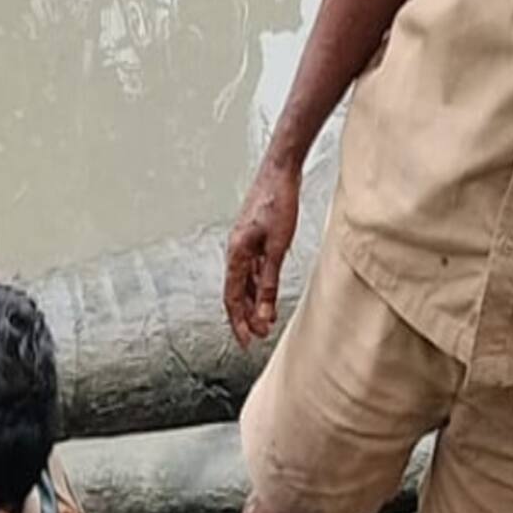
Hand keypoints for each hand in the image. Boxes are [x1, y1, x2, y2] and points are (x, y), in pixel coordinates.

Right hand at [224, 159, 302, 347]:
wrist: (280, 170)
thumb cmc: (278, 202)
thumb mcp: (277, 247)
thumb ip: (269, 282)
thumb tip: (264, 314)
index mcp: (235, 254)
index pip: (232, 298)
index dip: (238, 322)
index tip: (247, 341)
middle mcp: (235, 251)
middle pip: (235, 293)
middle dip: (245, 316)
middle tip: (258, 337)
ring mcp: (244, 244)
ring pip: (244, 282)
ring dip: (253, 303)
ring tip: (265, 320)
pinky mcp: (254, 237)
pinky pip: (252, 269)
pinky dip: (258, 285)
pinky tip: (268, 293)